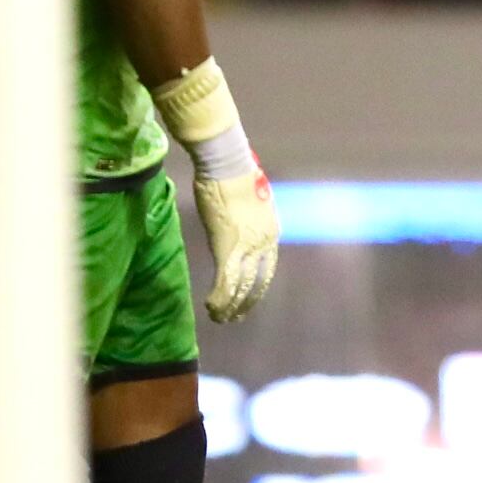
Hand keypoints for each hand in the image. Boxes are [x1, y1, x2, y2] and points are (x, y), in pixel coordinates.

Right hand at [192, 158, 278, 322]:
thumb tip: (238, 221)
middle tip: (236, 316)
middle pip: (257, 281)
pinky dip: (219, 297)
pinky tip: (211, 307)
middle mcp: (264, 242)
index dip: (257, 286)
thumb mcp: (249, 199)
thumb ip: (247, 217)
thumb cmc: (234, 174)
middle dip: (246, 302)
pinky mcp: (228, 247)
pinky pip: (226, 281)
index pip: (267, 267)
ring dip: (230, 305)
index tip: (249, 297)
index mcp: (271, 230)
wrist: (228, 164)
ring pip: (242, 286)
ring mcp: (247, 246)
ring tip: (221, 318)